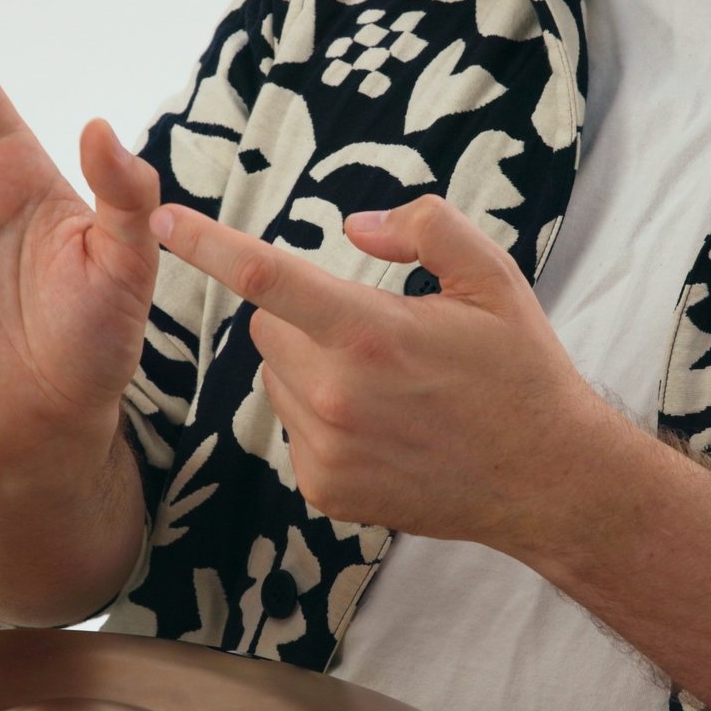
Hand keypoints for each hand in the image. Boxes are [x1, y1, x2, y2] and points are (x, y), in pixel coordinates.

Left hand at [151, 195, 618, 547]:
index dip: (206, 244)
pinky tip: (382, 426)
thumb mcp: (492, 278)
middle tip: (370, 329)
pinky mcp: (325, 490)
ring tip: (386, 385)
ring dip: (311, 368)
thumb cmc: (521, 371)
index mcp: (371, 333)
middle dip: (300, 315)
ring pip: (277, 379)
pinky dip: (323, 418)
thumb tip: (354, 226)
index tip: (162, 221)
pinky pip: (294, 429)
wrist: (548, 481)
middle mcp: (338, 395)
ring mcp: (327, 450)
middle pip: (266, 328)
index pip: (265, 277)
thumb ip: (424, 228)